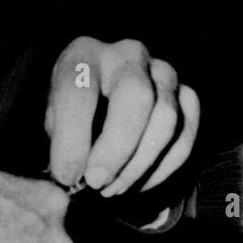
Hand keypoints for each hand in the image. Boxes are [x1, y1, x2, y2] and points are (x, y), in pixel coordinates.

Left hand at [46, 36, 198, 196]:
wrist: (103, 99)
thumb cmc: (74, 113)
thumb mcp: (55, 120)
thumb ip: (62, 144)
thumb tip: (73, 178)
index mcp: (84, 54)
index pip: (78, 88)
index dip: (72, 137)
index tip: (66, 175)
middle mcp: (128, 54)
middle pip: (135, 95)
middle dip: (116, 148)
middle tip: (96, 182)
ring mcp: (164, 71)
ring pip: (167, 118)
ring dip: (139, 164)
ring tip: (112, 189)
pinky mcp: (187, 94)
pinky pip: (186, 134)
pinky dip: (163, 168)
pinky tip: (138, 183)